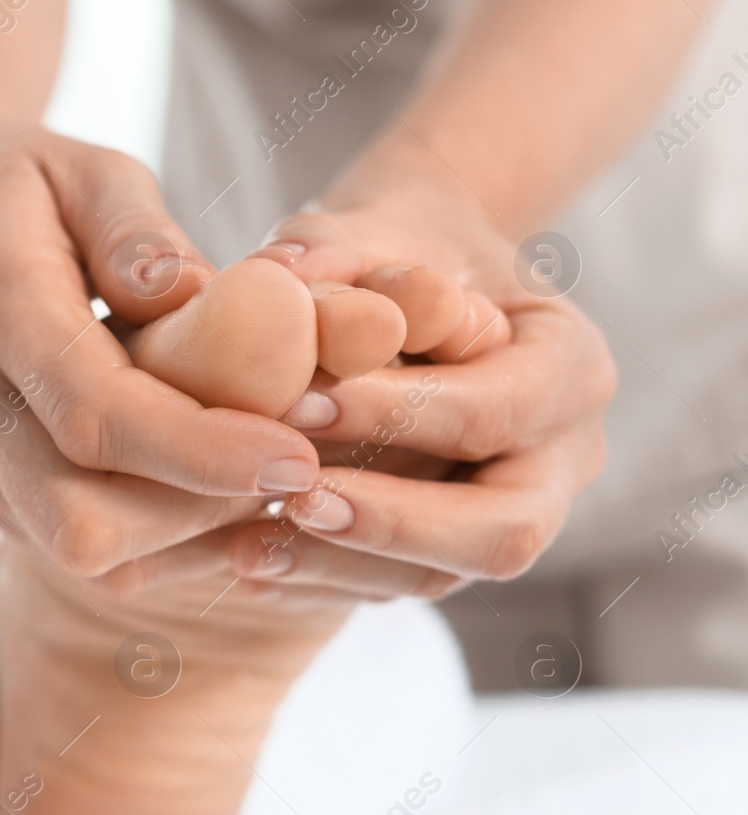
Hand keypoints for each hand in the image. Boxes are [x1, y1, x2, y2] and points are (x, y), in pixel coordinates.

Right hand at [0, 116, 322, 578]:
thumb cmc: (25, 188)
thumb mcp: (88, 167)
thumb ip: (139, 230)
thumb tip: (198, 295)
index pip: (92, 413)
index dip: (198, 449)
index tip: (296, 455)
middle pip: (81, 520)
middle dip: (199, 513)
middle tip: (294, 468)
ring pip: (86, 554)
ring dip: (188, 533)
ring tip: (261, 472)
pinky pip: (80, 555)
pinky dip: (161, 537)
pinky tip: (213, 487)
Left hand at [196, 170, 614, 605]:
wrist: (410, 282)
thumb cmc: (395, 246)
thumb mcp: (374, 226)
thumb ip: (333, 248)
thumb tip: (278, 274)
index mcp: (570, 364)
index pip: (498, 411)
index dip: (401, 415)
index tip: (300, 404)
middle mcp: (562, 455)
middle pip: (502, 528)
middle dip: (391, 521)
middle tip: (293, 499)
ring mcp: (514, 512)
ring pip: (445, 576)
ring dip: (341, 567)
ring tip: (245, 548)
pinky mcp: (449, 550)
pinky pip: (394, 587)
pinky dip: (318, 579)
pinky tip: (244, 560)